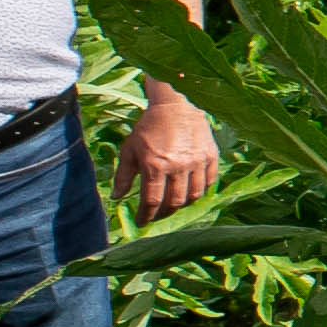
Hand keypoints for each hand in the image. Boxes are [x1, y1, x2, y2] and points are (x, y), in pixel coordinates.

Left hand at [122, 89, 220, 221]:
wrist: (175, 105)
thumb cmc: (148, 128)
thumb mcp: (129, 150)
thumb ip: (122, 176)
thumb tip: (116, 198)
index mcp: (155, 165)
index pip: (152, 201)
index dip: (146, 215)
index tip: (142, 222)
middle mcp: (177, 166)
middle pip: (174, 202)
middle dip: (163, 213)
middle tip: (157, 214)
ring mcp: (196, 161)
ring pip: (193, 196)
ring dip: (182, 204)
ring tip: (174, 204)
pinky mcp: (210, 155)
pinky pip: (209, 182)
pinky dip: (200, 190)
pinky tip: (190, 190)